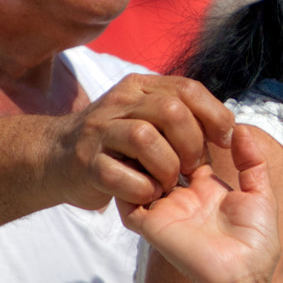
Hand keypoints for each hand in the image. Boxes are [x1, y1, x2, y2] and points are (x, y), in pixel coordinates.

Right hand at [50, 74, 236, 209]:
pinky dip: (141, 189)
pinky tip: (146, 194)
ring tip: (167, 184)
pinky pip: (119, 174)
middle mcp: (120, 102)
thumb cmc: (116, 143)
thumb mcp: (146, 116)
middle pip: (171, 111)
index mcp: (141, 87)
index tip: (224, 141)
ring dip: (166, 167)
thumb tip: (226, 125)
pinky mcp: (85, 163)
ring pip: (145, 138)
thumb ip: (179, 113)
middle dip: (191, 145)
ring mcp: (99, 131)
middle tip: (191, 169)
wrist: (56, 158)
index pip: (188, 89)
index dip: (214, 115)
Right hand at [122, 125, 278, 282]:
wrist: (242, 280)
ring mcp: (163, 208)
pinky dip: (129, 180)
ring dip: (144, 153)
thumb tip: (242, 128)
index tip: (192, 115)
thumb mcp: (261, 195)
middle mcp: (182, 196)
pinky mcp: (150, 223)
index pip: (187, 148)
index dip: (188, 130)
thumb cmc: (256, 244)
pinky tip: (145, 165)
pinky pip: (126, 197)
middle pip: (161, 155)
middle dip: (164, 136)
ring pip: (138, 170)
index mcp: (207, 188)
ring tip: (157, 141)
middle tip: (171, 124)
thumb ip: (252, 162)